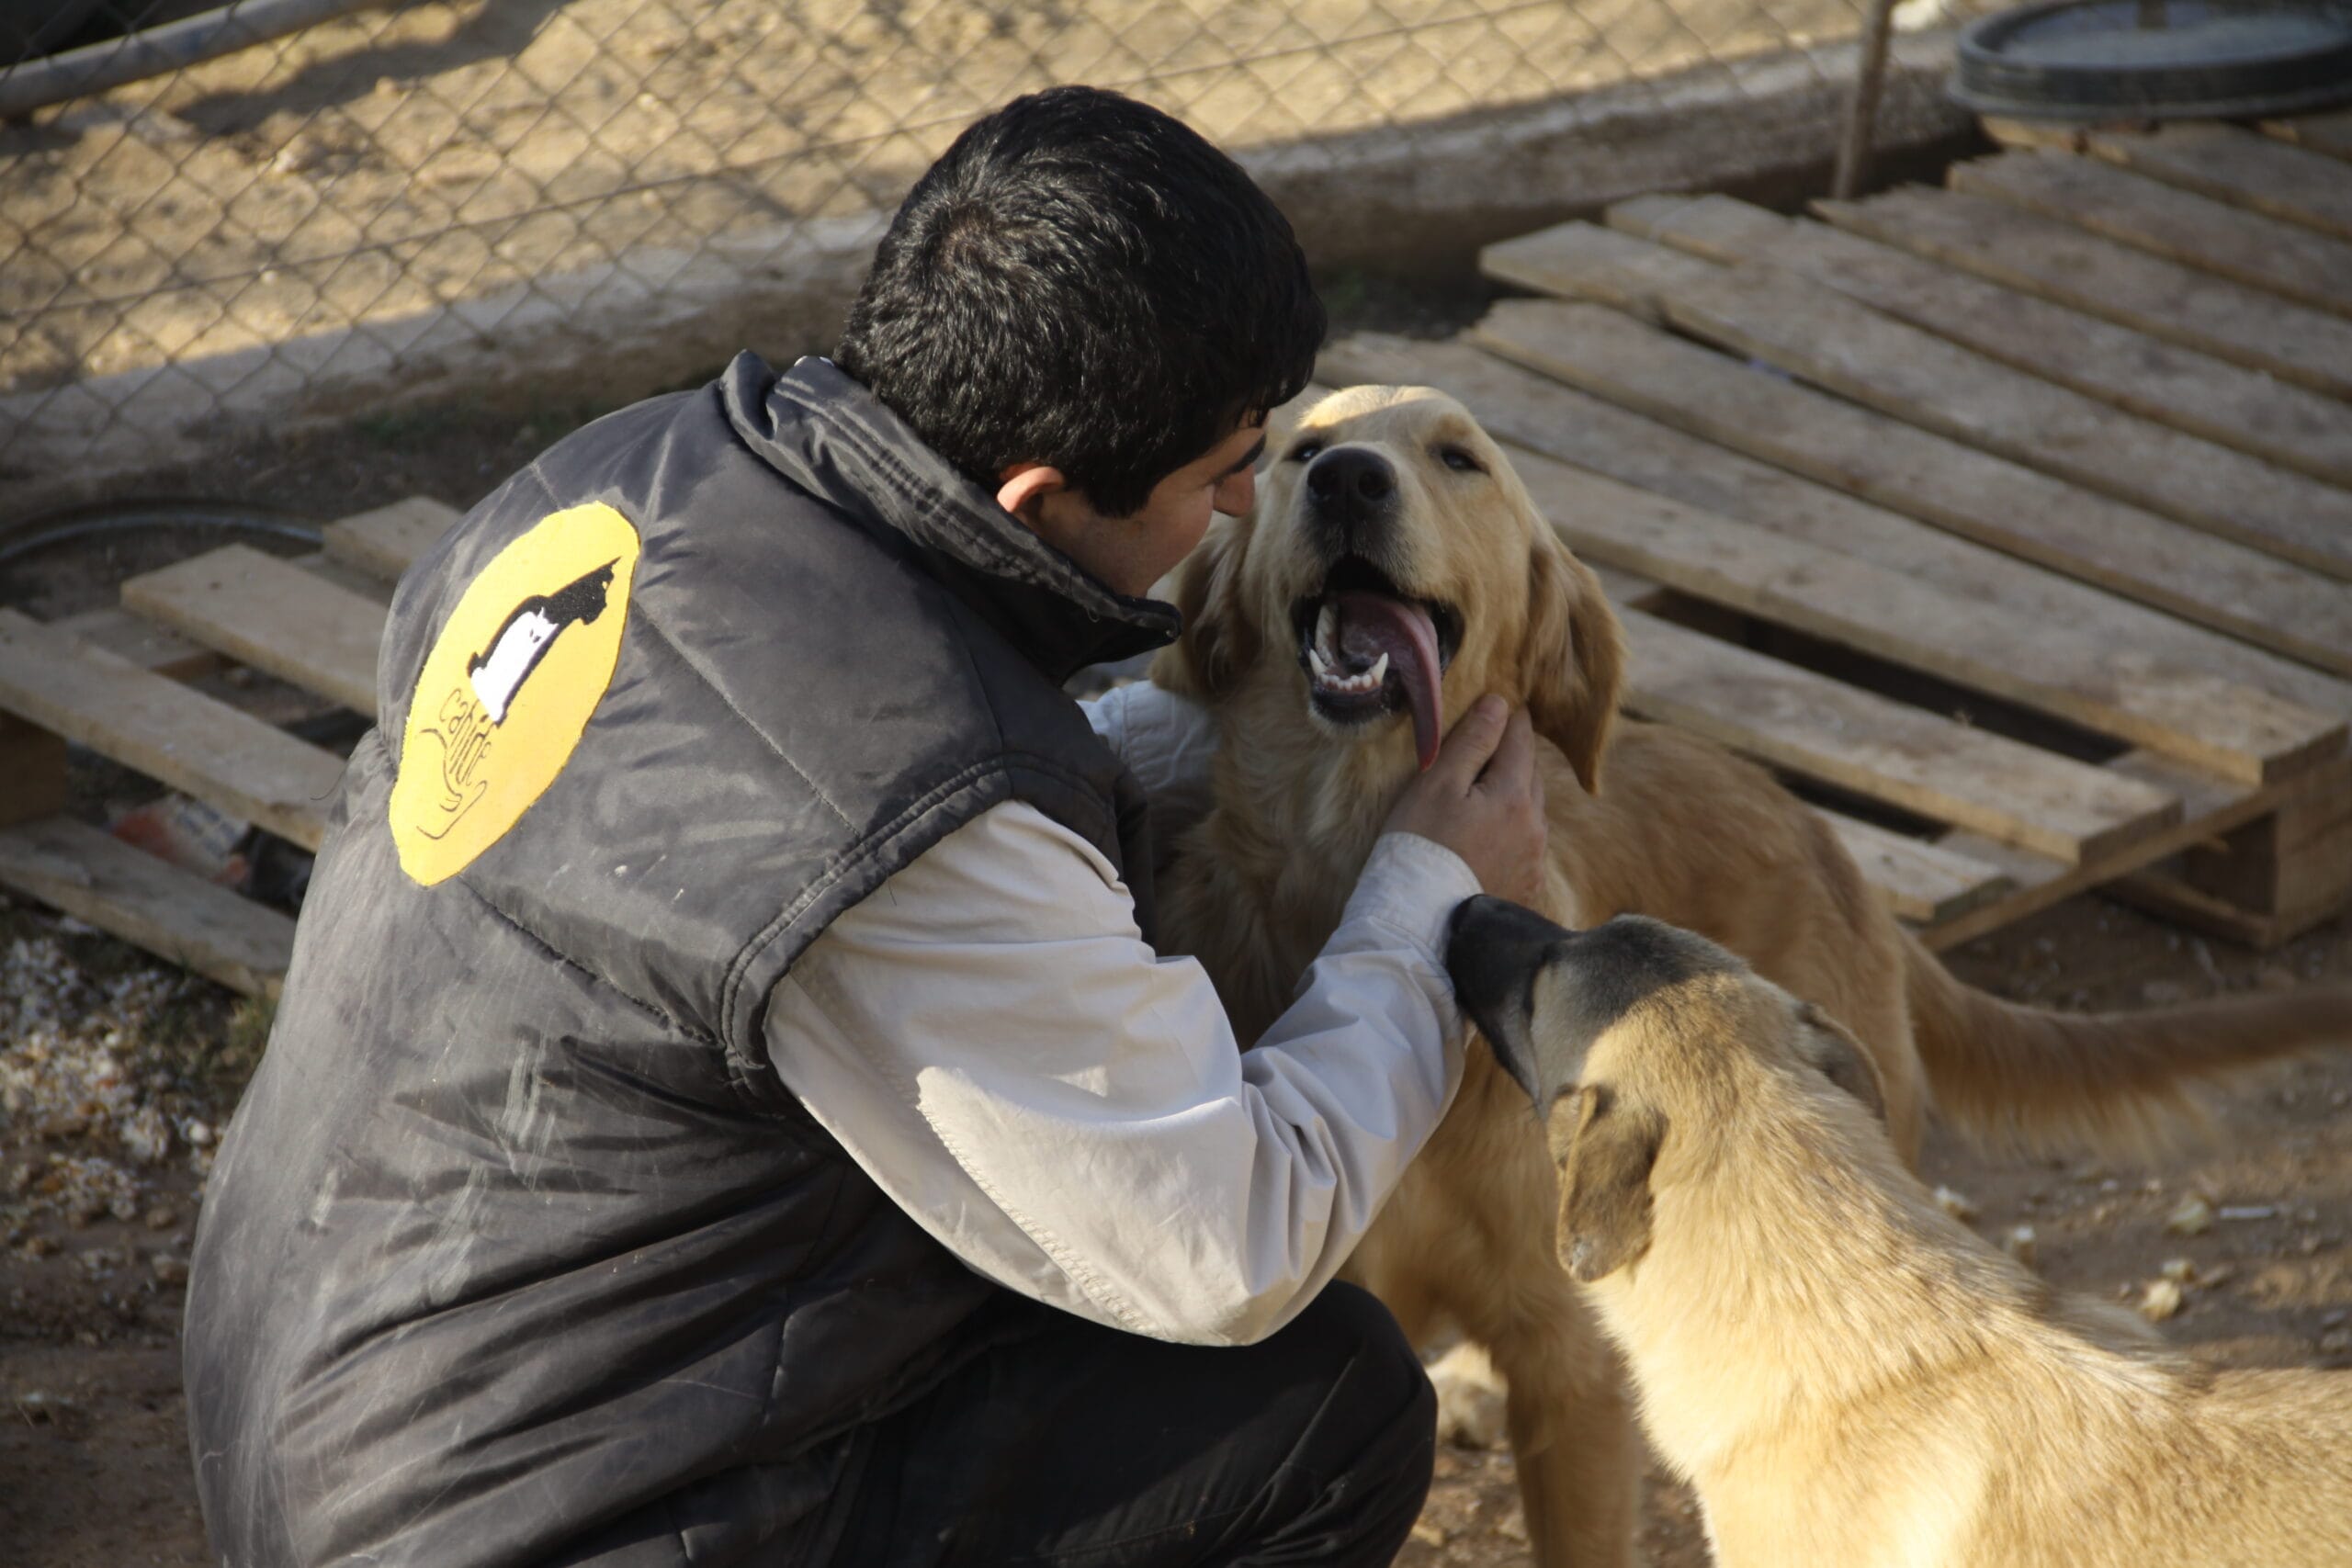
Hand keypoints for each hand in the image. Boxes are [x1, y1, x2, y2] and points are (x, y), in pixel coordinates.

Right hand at [1384, 696, 1546, 905]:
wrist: (1422, 922)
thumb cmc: (1421, 846)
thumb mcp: (1437, 785)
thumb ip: (1471, 742)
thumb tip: (1500, 704)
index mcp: (1514, 794)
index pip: (1520, 740)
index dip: (1510, 718)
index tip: (1504, 703)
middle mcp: (1535, 826)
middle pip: (1530, 774)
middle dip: (1515, 756)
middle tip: (1494, 742)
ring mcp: (1534, 861)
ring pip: (1531, 811)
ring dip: (1515, 796)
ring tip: (1488, 792)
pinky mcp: (1526, 889)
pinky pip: (1526, 846)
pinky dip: (1512, 832)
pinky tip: (1491, 838)